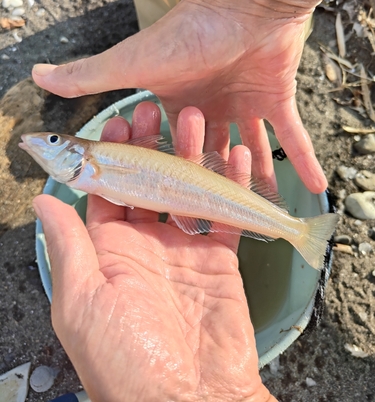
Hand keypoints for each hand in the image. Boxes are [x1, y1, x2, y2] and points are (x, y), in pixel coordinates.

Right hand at [32, 0, 322, 192]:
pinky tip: (313, 186)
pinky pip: (293, 137)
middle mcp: (210, 108)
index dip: (174, 179)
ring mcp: (245, 105)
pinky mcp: (276, 99)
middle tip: (219, 218)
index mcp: (176, 105)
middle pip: (212, 157)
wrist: (245, 1)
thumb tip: (37, 76)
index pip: (171, 150)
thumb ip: (88, 76)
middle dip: (215, 186)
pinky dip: (304, 160)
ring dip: (256, 179)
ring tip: (262, 214)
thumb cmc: (188, 33)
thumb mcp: (132, 63)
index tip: (177, 208)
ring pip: (251, 152)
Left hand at [33, 102, 276, 401]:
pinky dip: (234, 187)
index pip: (108, 191)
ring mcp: (185, 250)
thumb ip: (69, 246)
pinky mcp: (220, 259)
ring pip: (188, 191)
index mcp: (109, 252)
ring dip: (193, 156)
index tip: (118, 124)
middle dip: (152, 146)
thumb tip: (44, 201)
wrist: (190, 399)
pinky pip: (226, 215)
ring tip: (198, 122)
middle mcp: (146, 246)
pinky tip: (237, 159)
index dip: (112, 156)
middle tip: (156, 111)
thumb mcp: (83, 301)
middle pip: (149, 183)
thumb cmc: (126, 358)